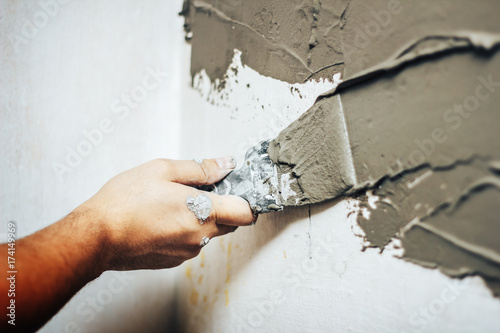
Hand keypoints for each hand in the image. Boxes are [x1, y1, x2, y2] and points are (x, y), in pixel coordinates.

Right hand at [76, 157, 255, 270]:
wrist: (96, 237)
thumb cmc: (124, 202)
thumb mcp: (162, 170)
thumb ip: (201, 168)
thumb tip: (225, 164)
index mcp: (202, 213)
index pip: (246, 213)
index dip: (248, 199)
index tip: (238, 189)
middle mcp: (200, 237)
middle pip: (229, 223)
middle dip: (222, 206)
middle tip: (198, 189)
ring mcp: (186, 252)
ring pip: (208, 233)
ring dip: (201, 218)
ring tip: (172, 203)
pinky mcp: (173, 261)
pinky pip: (191, 243)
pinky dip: (185, 230)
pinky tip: (162, 219)